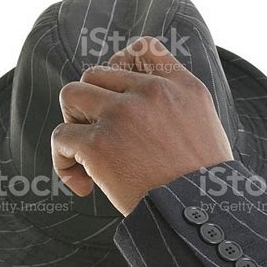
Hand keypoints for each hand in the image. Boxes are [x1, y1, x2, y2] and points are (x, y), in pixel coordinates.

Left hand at [51, 36, 232, 215]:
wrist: (201, 216)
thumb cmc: (206, 190)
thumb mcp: (206, 132)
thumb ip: (177, 112)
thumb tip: (140, 120)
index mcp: (183, 87)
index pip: (141, 50)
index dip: (119, 68)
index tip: (116, 99)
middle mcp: (151, 93)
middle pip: (96, 74)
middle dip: (90, 106)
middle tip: (100, 141)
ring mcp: (123, 115)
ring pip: (71, 96)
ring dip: (72, 125)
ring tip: (85, 158)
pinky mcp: (99, 145)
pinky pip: (61, 137)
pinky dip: (63, 162)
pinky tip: (84, 186)